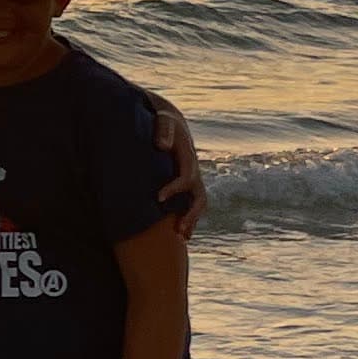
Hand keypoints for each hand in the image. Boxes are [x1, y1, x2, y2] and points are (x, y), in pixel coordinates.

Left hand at [151, 98, 207, 235]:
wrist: (170, 123)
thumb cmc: (163, 121)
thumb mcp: (163, 120)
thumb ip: (163, 130)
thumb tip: (161, 145)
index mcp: (188, 158)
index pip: (186, 178)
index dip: (174, 189)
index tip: (157, 198)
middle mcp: (194, 172)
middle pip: (200, 198)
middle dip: (191, 215)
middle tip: (177, 230)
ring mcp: (193, 179)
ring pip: (199, 205)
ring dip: (192, 221)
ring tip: (182, 238)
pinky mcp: (187, 185)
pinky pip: (192, 205)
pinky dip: (188, 219)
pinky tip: (180, 235)